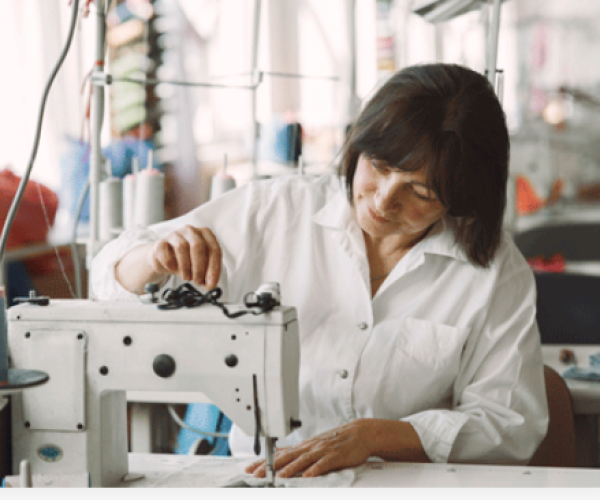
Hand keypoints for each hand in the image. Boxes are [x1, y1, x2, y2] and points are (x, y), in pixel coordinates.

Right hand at [147, 225, 221, 289]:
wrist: (162, 258)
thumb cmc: (186, 260)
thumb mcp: (200, 265)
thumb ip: (208, 273)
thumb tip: (211, 285)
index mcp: (205, 234)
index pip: (214, 249)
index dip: (214, 269)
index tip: (211, 284)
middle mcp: (191, 231)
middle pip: (198, 246)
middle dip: (199, 268)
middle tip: (198, 282)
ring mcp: (175, 234)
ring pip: (182, 247)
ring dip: (186, 267)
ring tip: (186, 277)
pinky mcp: (160, 242)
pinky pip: (166, 254)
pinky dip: (171, 265)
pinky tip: (173, 270)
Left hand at [245, 420, 373, 478]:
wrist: (360, 432)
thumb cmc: (337, 441)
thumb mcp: (315, 445)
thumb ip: (300, 453)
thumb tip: (283, 460)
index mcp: (304, 446)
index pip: (280, 453)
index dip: (264, 461)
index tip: (249, 468)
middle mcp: (310, 447)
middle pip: (287, 456)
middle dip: (270, 465)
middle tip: (256, 474)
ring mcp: (322, 451)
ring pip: (303, 459)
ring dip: (290, 468)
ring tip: (279, 476)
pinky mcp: (335, 455)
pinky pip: (323, 463)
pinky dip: (315, 469)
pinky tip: (308, 475)